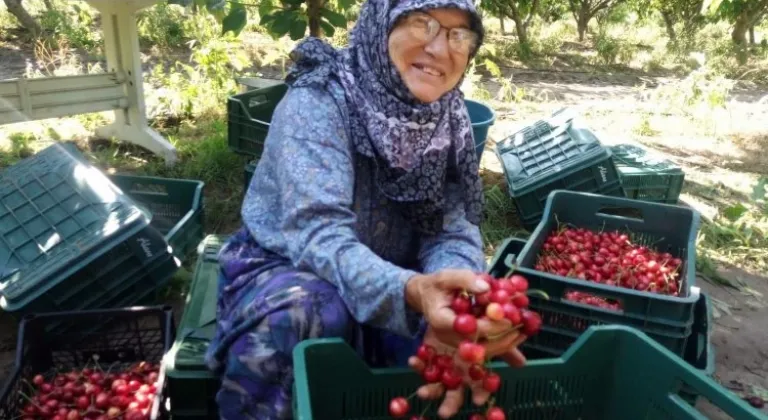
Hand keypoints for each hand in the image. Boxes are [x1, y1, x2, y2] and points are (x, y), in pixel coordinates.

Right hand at [405, 269, 513, 346]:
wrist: (426, 295)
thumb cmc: (437, 285)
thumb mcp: (447, 276)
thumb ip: (465, 280)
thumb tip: (486, 287)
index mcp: (440, 320)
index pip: (467, 329)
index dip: (489, 326)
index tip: (508, 319)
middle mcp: (447, 336)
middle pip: (477, 346)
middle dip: (501, 340)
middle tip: (521, 330)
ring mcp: (456, 342)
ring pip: (483, 350)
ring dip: (505, 345)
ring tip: (524, 333)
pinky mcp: (465, 343)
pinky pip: (484, 347)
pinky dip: (502, 344)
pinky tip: (518, 338)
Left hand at [407, 328, 526, 418]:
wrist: (453, 307)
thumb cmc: (477, 327)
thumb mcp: (491, 334)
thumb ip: (506, 348)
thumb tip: (523, 363)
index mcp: (476, 371)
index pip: (480, 387)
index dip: (480, 394)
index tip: (478, 400)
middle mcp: (459, 374)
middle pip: (456, 395)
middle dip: (450, 406)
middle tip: (444, 413)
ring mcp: (443, 368)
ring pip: (436, 386)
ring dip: (430, 391)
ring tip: (423, 392)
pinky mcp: (429, 357)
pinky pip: (422, 365)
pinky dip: (418, 364)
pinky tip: (414, 360)